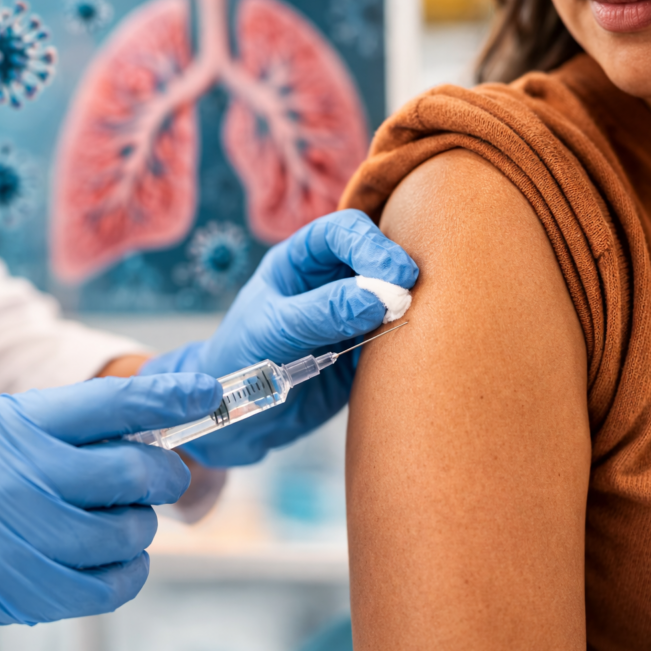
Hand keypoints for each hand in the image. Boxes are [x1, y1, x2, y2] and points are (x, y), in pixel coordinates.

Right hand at [0, 374, 221, 640]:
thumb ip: (68, 424)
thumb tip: (154, 427)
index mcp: (15, 423)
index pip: (109, 402)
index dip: (168, 398)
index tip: (207, 394)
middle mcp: (16, 475)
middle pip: (133, 471)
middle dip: (164, 476)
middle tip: (159, 478)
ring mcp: (17, 536)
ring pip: (128, 532)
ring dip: (140, 527)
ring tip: (117, 521)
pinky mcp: (20, 589)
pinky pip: (111, 585)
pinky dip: (129, 572)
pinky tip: (114, 560)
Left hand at [140, 210, 417, 465]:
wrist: (238, 417)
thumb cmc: (240, 358)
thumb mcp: (274, 329)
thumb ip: (323, 311)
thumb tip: (380, 297)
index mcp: (301, 260)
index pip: (343, 233)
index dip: (372, 245)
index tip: (396, 273)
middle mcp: (330, 280)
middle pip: (377, 258)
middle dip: (396, 272)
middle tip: (409, 295)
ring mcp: (352, 315)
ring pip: (392, 297)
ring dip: (406, 305)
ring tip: (413, 319)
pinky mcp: (365, 351)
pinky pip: (393, 338)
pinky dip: (405, 340)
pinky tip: (410, 347)